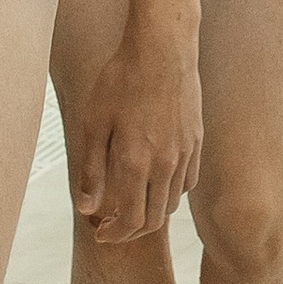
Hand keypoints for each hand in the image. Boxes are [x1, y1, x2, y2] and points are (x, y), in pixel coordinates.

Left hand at [74, 24, 201, 244]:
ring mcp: (184, 154)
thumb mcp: (94, 123)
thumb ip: (91, 170)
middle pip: (153, 219)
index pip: (130, 221)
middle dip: (131, 231)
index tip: (101, 234)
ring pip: (172, 203)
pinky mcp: (196, 141)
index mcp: (135, 163)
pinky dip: (171, 192)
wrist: (162, 48)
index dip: (114, 235)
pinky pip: (188, 181)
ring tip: (132, 204)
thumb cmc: (122, 79)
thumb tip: (86, 207)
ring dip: (151, 213)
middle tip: (112, 226)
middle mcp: (164, 165)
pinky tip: (156, 182)